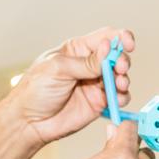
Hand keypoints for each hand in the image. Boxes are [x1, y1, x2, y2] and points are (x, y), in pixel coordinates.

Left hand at [0, 28, 134, 158]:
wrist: (29, 122)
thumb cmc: (35, 91)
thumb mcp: (58, 69)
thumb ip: (86, 62)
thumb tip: (108, 49)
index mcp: (77, 50)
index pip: (104, 37)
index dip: (120, 38)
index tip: (129, 43)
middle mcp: (89, 65)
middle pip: (116, 56)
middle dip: (122, 61)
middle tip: (120, 69)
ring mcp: (95, 84)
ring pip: (120, 77)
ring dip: (124, 79)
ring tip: (119, 85)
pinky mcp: (98, 102)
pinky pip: (118, 97)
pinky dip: (122, 97)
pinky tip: (116, 99)